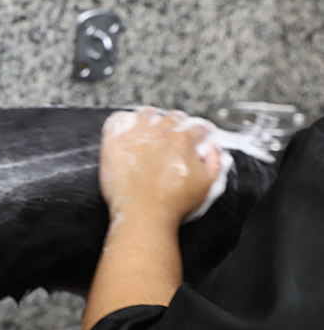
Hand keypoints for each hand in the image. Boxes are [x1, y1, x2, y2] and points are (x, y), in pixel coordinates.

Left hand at [100, 108, 221, 226]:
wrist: (143, 214)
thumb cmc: (173, 204)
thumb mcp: (208, 185)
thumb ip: (215, 162)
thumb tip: (213, 149)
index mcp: (183, 142)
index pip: (198, 127)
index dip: (203, 131)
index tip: (201, 134)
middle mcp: (159, 134)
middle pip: (173, 118)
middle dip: (179, 123)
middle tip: (177, 130)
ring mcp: (135, 137)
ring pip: (146, 114)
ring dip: (152, 118)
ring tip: (151, 124)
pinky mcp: (114, 144)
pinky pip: (118, 121)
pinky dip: (124, 120)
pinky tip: (126, 124)